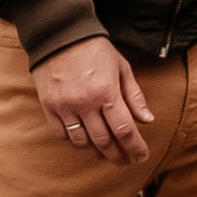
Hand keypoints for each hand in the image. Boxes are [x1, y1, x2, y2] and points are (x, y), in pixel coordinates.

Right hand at [34, 36, 155, 165]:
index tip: (142, 157)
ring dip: (97, 152)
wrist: (59, 34)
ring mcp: (65, 106)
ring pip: (82, 142)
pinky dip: (74, 142)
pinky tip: (84, 141)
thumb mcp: (121, 67)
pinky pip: (62, 134)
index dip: (135, 148)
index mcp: (106, 92)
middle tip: (126, 162)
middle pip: (104, 141)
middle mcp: (85, 103)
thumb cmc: (95, 49)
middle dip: (118, 156)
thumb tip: (147, 120)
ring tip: (106, 153)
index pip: (124, 130)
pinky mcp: (49, 107)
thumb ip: (134, 96)